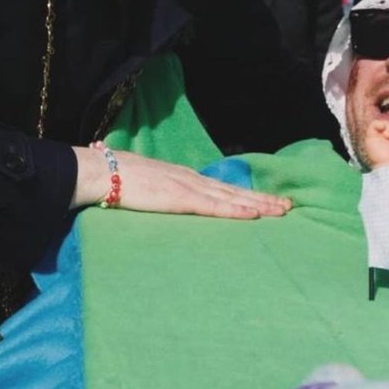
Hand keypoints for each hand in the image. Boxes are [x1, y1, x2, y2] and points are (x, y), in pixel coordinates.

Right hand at [72, 147, 291, 218]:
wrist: (100, 172)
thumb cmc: (116, 179)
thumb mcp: (145, 185)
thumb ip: (158, 191)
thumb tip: (158, 195)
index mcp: (184, 178)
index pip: (222, 188)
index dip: (247, 194)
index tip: (268, 200)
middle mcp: (192, 180)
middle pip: (234, 192)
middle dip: (263, 199)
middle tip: (288, 206)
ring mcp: (188, 188)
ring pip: (232, 199)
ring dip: (259, 206)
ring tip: (281, 211)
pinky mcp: (181, 199)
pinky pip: (214, 208)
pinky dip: (236, 212)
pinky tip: (254, 216)